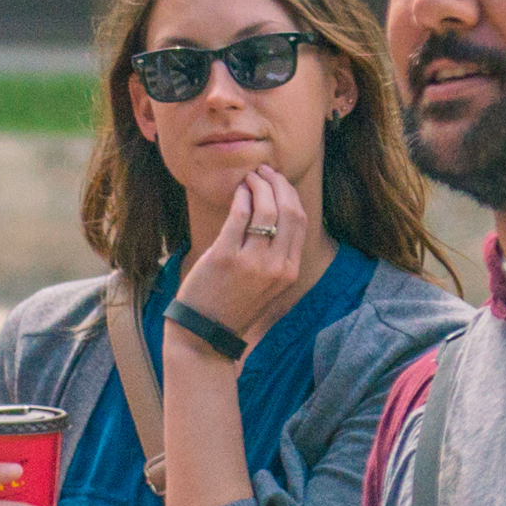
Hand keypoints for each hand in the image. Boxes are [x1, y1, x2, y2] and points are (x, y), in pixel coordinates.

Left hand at [175, 167, 312, 342]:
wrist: (206, 333)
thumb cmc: (234, 305)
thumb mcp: (269, 286)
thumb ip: (278, 255)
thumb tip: (277, 210)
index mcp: (290, 271)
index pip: (300, 219)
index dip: (289, 194)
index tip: (278, 182)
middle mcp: (276, 266)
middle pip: (288, 209)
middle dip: (277, 183)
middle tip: (264, 172)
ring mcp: (252, 262)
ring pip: (266, 208)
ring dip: (258, 185)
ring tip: (248, 178)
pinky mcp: (225, 257)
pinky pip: (240, 215)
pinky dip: (241, 197)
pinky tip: (237, 193)